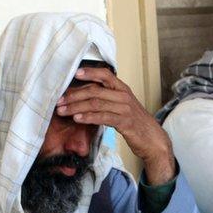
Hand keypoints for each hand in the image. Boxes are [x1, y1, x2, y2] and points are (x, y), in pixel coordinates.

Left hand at [56, 68, 175, 184]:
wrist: (153, 139)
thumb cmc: (135, 123)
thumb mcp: (122, 107)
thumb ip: (107, 99)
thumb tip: (85, 95)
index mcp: (122, 89)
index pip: (105, 74)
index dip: (90, 72)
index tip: (75, 73)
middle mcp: (124, 96)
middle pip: (95, 90)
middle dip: (74, 95)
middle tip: (59, 100)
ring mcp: (125, 109)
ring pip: (96, 103)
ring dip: (76, 107)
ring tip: (62, 111)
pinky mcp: (125, 122)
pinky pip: (103, 117)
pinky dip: (88, 117)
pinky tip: (77, 119)